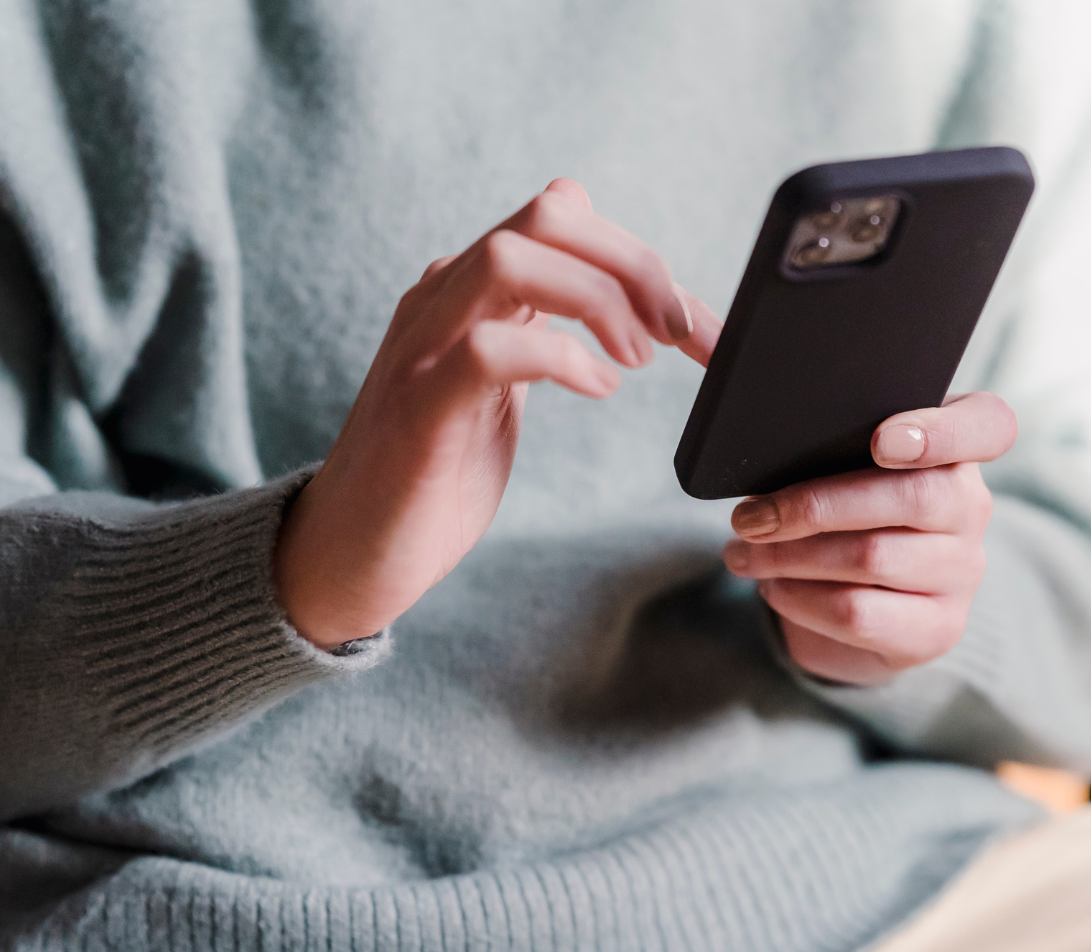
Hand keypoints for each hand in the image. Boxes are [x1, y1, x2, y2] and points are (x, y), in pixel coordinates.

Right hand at [274, 178, 720, 648]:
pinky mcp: (420, 407)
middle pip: (547, 215)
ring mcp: (424, 348)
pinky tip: (597, 389)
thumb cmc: (437, 474)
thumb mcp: (503, 388)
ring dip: (599, 300)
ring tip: (637, 361)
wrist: (350, 552)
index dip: (640, 256)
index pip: (562, 216)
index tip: (693, 323)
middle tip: (677, 333)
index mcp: (469, 291)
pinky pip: (490, 348)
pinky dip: (560, 359)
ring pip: (513, 258)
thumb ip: (544, 335)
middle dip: (633, 264)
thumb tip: (628, 308)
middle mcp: (443, 300)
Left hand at [722, 392, 1016, 685]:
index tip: (883, 440)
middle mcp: (972, 508)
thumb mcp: (834, 459)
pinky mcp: (935, 630)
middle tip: (746, 516)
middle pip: (909, 497)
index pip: (990, 425)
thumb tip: (712, 346)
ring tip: (740, 550)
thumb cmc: (841, 512)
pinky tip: (771, 585)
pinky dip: (799, 597)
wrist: (863, 610)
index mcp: (958, 449)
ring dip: (788, 555)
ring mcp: (961, 573)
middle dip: (811, 504)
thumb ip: (806, 414)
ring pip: (871, 557)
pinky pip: (859, 612)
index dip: (942, 432)